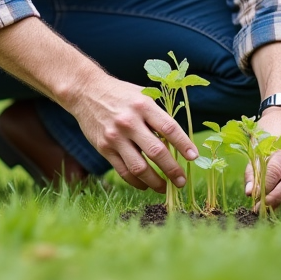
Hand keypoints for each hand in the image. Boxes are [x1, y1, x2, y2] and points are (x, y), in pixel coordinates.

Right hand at [65, 73, 198, 192]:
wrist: (86, 92)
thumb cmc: (121, 94)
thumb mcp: (141, 96)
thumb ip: (158, 116)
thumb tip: (178, 142)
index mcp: (143, 106)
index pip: (169, 128)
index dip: (184, 144)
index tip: (194, 157)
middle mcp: (129, 122)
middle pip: (156, 152)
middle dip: (172, 170)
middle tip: (181, 181)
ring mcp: (115, 137)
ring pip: (139, 167)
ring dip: (155, 181)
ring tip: (164, 188)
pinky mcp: (104, 148)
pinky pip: (123, 171)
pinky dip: (136, 182)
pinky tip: (145, 184)